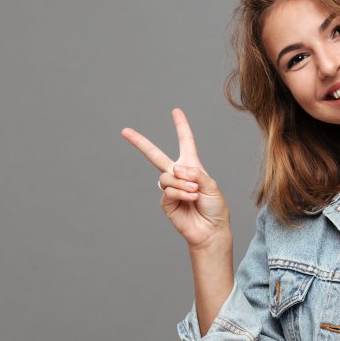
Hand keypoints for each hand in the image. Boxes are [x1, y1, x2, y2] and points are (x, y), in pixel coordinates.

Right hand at [121, 108, 229, 249]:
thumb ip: (195, 174)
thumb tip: (175, 169)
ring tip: (195, 193)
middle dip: (140, 143)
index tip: (176, 111)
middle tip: (124, 131)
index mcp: (192, 166)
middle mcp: (178, 175)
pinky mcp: (166, 202)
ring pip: (167, 177)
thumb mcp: (211, 186)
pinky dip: (181, 193)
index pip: (185, 142)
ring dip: (183, 184)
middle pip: (155, 155)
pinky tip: (191, 199)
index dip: (181, 126)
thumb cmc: (215, 207)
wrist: (211, 229)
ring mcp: (170, 188)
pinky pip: (168, 190)